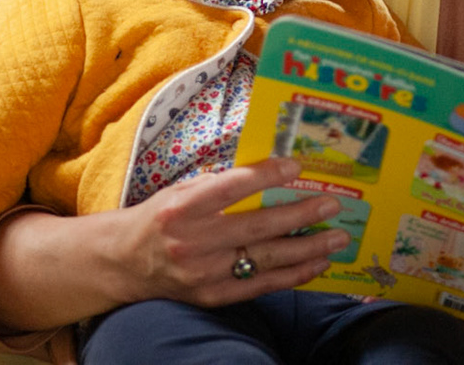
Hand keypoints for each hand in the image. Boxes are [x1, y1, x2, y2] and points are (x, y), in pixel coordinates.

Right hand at [0, 157, 346, 330]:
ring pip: (265, 260)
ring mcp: (204, 274)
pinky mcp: (213, 296)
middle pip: (256, 228)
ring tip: (337, 236)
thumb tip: (271, 170)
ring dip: (307, 248)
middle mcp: (193, 242)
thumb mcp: (181, 191)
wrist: (126, 263)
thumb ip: (220, 183)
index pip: (230, 187)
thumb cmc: (160, 217)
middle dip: (300, 215)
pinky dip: (293, 275)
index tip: (297, 167)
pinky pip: (261, 286)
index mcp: (182, 208)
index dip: (266, 176)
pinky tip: (317, 263)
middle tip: (332, 204)